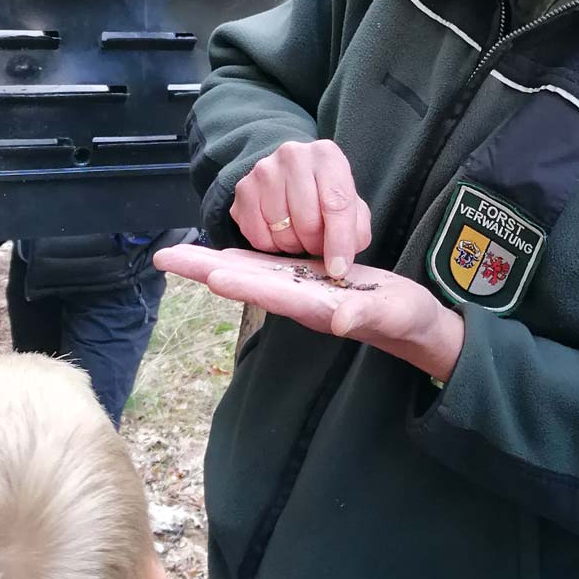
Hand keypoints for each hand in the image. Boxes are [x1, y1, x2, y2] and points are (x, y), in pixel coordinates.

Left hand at [153, 245, 464, 382]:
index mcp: (318, 308)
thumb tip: (340, 320)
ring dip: (213, 264)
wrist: (414, 324)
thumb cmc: (409, 320)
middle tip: (164, 258)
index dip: (243, 282)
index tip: (210, 273)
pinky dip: (241, 261)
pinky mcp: (308, 282)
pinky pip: (267, 270)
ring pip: (250, 275)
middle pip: (246, 282)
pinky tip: (222, 256)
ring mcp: (301, 292)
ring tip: (177, 255)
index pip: (274, 293)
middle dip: (206, 270)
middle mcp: (300, 301)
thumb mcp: (394, 314)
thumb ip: (368, 314)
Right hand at [231, 140, 371, 276]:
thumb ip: (356, 232)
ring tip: (300, 234)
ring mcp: (264, 171)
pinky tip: (280, 232)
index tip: (339, 269)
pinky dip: (272, 246)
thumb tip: (339, 263)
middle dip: (316, 244)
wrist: (292, 174)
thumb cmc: (326, 194)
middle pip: (307, 222)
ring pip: (281, 232)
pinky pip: (258, 237)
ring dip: (295, 245)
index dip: (339, 242)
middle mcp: (293, 156)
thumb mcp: (353, 208)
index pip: (336, 204)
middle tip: (319, 243)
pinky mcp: (243, 189)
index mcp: (326, 156)